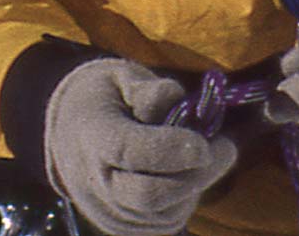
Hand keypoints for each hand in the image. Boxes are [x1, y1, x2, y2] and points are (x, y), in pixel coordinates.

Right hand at [43, 57, 237, 235]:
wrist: (72, 138)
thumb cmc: (106, 99)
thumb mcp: (121, 78)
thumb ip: (147, 89)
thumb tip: (176, 99)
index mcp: (92, 137)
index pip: (128, 151)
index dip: (168, 150)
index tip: (203, 143)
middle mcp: (97, 183)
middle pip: (148, 194)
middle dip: (192, 175)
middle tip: (226, 148)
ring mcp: (110, 212)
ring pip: (163, 213)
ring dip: (196, 185)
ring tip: (208, 154)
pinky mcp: (126, 229)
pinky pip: (165, 222)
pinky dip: (187, 198)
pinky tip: (191, 173)